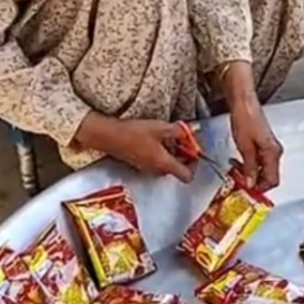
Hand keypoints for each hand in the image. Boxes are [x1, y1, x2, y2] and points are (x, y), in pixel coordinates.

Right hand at [74, 114, 193, 181]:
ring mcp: (148, 170)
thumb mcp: (161, 128)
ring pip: (168, 165)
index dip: (194, 163)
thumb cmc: (134, 133)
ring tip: (168, 136)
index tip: (193, 149)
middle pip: (179, 169)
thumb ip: (180, 131)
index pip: (188, 175)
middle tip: (182, 139)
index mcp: (165, 165)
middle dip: (184, 154)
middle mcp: (157, 172)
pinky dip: (162, 153)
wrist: (109, 136)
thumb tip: (192, 131)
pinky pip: (158, 162)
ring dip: (172, 153)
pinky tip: (156, 139)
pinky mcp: (141, 165)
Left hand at [229, 103, 282, 189]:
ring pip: (264, 169)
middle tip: (240, 182)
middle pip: (269, 176)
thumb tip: (251, 183)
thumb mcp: (245, 147)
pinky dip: (250, 165)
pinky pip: (260, 161)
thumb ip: (249, 168)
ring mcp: (270, 147)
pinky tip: (240, 163)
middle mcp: (275, 151)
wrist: (243, 103)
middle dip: (254, 182)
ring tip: (237, 172)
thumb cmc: (245, 119)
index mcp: (273, 153)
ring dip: (251, 173)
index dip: (260, 189)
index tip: (247, 192)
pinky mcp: (264, 144)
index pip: (272, 180)